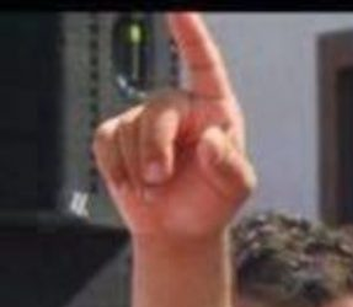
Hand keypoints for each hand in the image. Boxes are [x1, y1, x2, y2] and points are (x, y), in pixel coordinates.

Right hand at [92, 12, 254, 245]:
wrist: (180, 229)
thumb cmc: (213, 202)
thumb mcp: (236, 187)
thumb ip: (231, 166)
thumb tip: (209, 142)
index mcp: (214, 110)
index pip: (204, 65)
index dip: (192, 36)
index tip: (180, 11)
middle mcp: (179, 108)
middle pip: (158, 109)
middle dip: (156, 148)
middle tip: (161, 180)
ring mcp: (145, 120)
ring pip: (128, 129)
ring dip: (139, 167)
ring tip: (156, 189)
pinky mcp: (117, 136)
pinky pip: (106, 141)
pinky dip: (117, 168)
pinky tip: (133, 184)